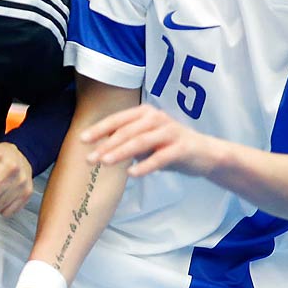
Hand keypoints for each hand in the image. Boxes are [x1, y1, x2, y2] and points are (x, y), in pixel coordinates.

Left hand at [82, 104, 221, 177]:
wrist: (204, 153)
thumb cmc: (169, 146)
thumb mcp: (145, 140)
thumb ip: (126, 141)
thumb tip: (97, 148)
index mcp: (146, 113)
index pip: (118, 120)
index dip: (100, 129)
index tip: (82, 140)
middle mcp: (157, 118)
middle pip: (127, 131)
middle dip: (106, 144)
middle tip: (90, 159)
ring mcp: (171, 132)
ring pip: (141, 141)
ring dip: (121, 152)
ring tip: (105, 162)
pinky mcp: (182, 148)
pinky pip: (160, 158)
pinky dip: (145, 165)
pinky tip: (131, 173)